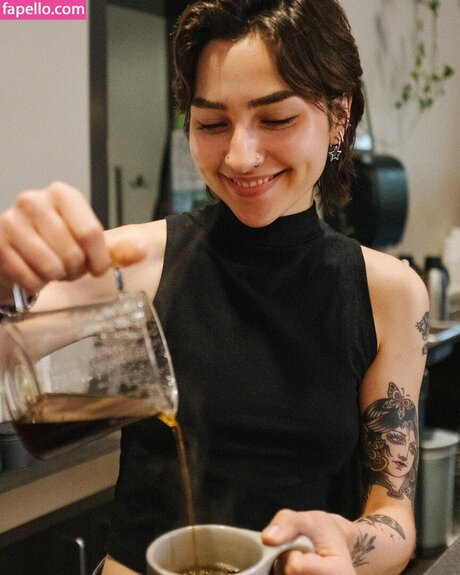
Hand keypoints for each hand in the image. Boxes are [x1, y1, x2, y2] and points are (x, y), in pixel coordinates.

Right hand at [0, 182, 145, 297]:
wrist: (16, 250)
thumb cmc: (55, 242)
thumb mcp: (90, 242)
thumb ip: (119, 248)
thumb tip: (141, 251)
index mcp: (62, 194)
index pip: (90, 233)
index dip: (99, 259)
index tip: (98, 267)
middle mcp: (34, 201)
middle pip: (72, 253)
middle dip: (76, 270)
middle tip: (70, 267)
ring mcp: (11, 221)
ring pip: (51, 267)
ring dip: (56, 277)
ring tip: (53, 268)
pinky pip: (30, 278)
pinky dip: (36, 284)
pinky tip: (35, 273)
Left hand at [262, 509, 355, 574]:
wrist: (333, 549)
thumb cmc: (321, 533)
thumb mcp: (308, 519)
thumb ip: (288, 523)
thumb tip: (267, 538)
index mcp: (339, 574)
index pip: (294, 567)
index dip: (291, 553)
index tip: (304, 548)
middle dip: (285, 567)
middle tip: (301, 558)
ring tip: (300, 568)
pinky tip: (295, 574)